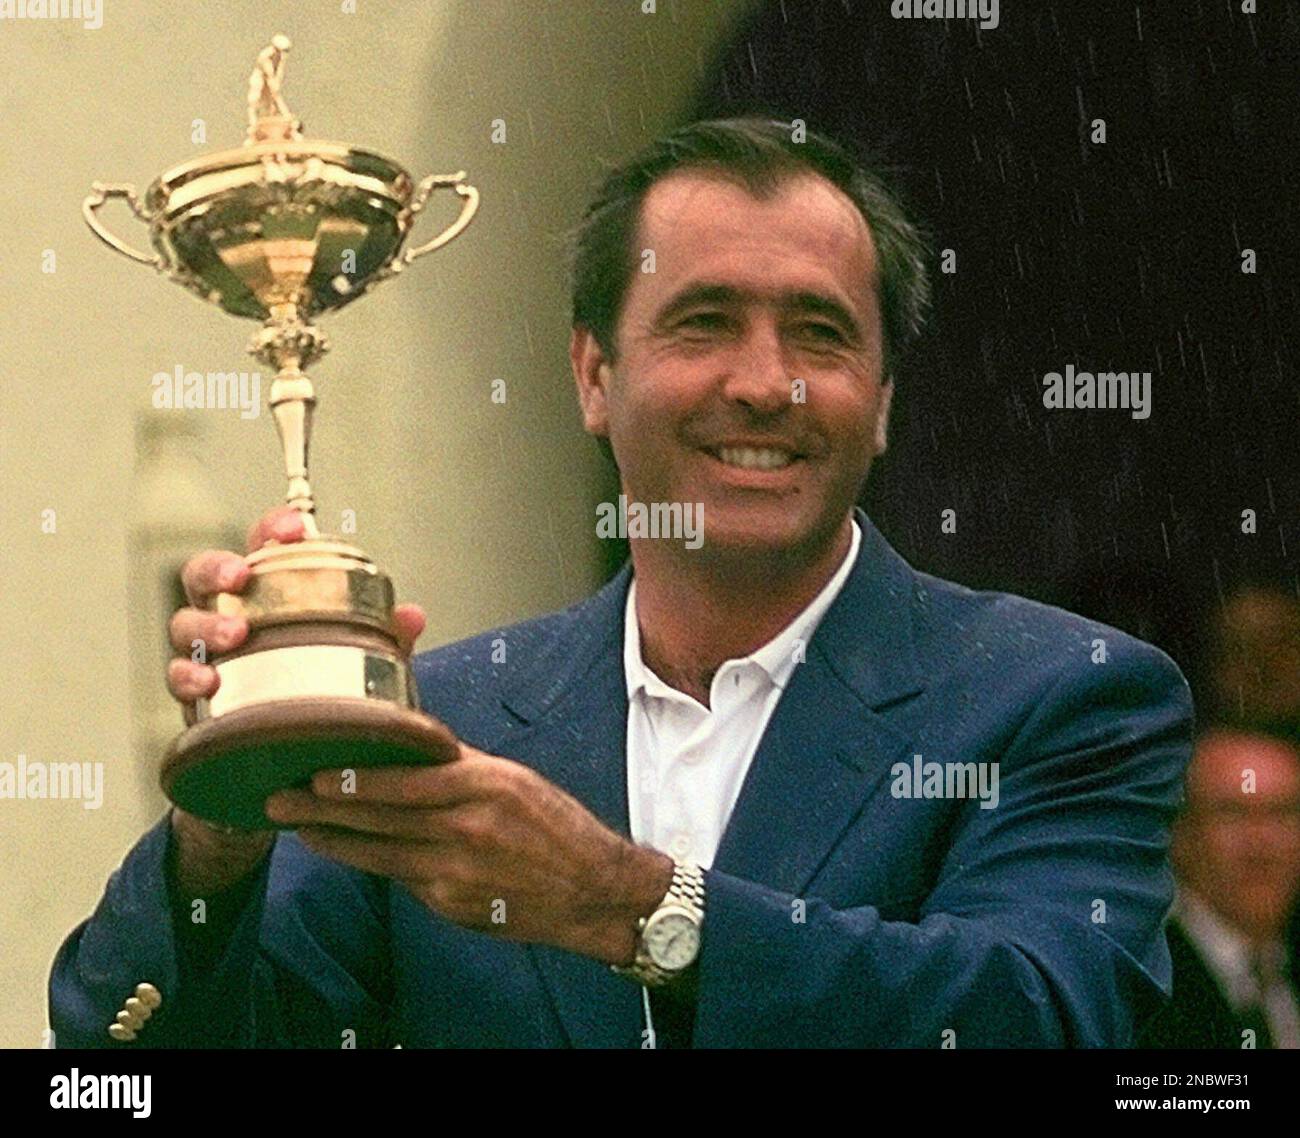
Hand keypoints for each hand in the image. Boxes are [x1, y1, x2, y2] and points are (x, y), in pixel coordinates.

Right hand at [164, 504, 426, 883]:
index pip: (264, 547)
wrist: (287, 768)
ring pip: (183, 625)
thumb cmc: (324, 696)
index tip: (294, 529)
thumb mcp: (363, 665)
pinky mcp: (194, 700)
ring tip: (232, 637)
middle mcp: (230, 617)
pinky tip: (207, 685)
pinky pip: (178, 681)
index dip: (273, 529)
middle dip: (218, 568)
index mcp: (270, 596)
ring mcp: (207, 657)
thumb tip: (411, 616)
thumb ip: (385, 639)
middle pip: (204, 575)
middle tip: (240, 576)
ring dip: (204, 626)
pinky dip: (188, 679)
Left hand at [264, 746, 673, 964]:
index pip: (404, 781)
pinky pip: (402, 879)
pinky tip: (351, 853)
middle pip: (379, 818)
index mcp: (484, 786)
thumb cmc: (556, 827)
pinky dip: (374, 863)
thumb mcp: (514, 780)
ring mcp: (455, 872)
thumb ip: (461, 765)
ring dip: (335, 840)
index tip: (315, 771)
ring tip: (301, 828)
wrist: (592, 889)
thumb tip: (411, 746)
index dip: (354, 779)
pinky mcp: (451, 905)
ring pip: (379, 854)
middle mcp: (466, 829)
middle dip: (323, 809)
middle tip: (279, 800)